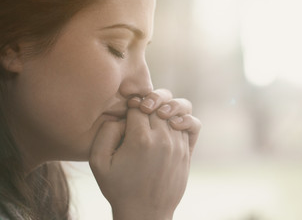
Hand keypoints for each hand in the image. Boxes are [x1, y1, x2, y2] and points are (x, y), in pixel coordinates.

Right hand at [89, 91, 199, 219]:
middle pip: (159, 103)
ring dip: (166, 107)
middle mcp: (162, 139)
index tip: (128, 109)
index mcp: (140, 139)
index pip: (139, 105)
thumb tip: (123, 115)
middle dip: (148, 101)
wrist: (145, 212)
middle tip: (141, 109)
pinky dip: (183, 118)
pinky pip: (192, 124)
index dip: (132, 103)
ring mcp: (178, 145)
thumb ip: (106, 131)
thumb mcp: (99, 162)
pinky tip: (172, 124)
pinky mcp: (187, 152)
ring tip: (156, 114)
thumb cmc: (119, 187)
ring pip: (178, 109)